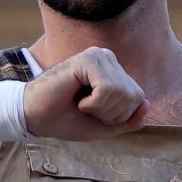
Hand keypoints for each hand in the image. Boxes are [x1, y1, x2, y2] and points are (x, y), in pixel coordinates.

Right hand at [23, 46, 149, 140]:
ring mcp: (98, 56)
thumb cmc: (66, 119)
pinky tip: (78, 99)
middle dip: (111, 114)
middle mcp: (108, 58)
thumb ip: (128, 120)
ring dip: (101, 109)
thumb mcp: (104, 126)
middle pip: (134, 96)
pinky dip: (94, 103)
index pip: (138, 98)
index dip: (117, 116)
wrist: (34, 118)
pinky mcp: (87, 59)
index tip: (93, 113)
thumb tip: (147, 105)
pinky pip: (108, 88)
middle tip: (86, 109)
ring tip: (81, 103)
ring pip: (123, 92)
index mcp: (113, 71)